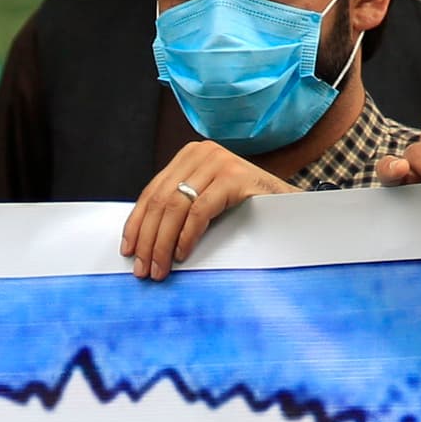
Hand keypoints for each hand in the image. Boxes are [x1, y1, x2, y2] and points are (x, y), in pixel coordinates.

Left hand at [120, 139, 288, 280]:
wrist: (292, 207)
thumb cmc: (248, 208)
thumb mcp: (207, 200)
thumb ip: (180, 208)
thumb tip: (142, 240)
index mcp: (189, 156)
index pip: (153, 192)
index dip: (137, 224)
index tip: (128, 250)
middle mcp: (201, 152)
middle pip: (160, 200)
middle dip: (147, 239)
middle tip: (143, 268)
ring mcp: (218, 162)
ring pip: (175, 207)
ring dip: (162, 243)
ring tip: (159, 268)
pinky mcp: (234, 177)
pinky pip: (199, 211)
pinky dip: (186, 236)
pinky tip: (182, 255)